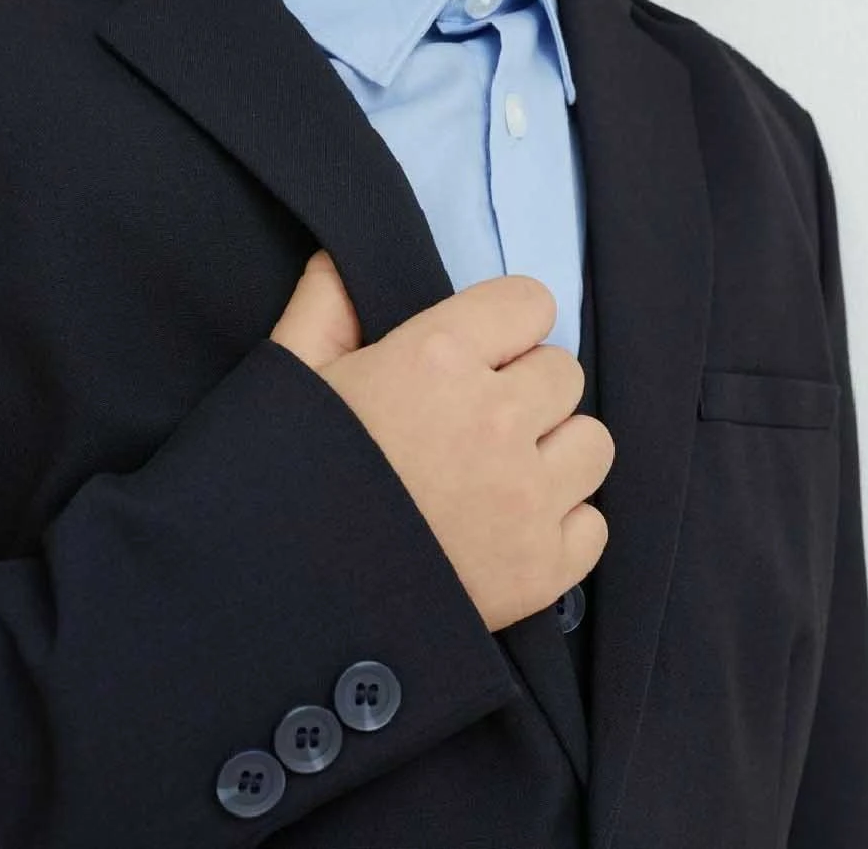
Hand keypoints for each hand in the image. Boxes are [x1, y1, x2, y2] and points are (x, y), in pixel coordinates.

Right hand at [270, 249, 613, 632]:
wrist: (275, 606)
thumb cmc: (279, 480)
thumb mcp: (289, 377)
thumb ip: (325, 306)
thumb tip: (343, 260)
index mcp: (437, 357)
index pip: (531, 303)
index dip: (502, 326)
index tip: (474, 354)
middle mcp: (496, 419)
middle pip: (563, 373)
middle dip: (524, 389)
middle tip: (472, 422)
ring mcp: (524, 500)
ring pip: (593, 443)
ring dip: (553, 453)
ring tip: (498, 475)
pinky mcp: (540, 572)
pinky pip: (592, 523)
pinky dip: (559, 527)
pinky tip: (506, 530)